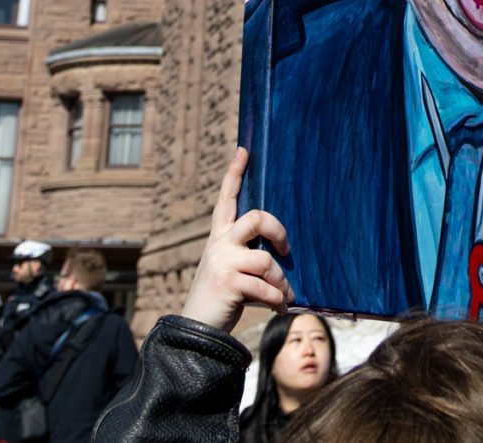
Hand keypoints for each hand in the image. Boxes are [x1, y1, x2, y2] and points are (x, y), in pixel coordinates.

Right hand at [180, 148, 290, 332]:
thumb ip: (246, 254)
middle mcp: (219, 245)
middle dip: (278, 231)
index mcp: (218, 238)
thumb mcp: (229, 270)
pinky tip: (279, 308)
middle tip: (287, 249)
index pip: (225, 199)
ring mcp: (222, 262)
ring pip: (266, 260)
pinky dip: (277, 300)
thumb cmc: (220, 299)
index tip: (244, 150)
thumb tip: (279, 252)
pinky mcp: (229, 282)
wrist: (196, 331)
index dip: (234, 174)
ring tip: (284, 295)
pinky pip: (266, 287)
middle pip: (255, 218)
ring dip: (280, 282)